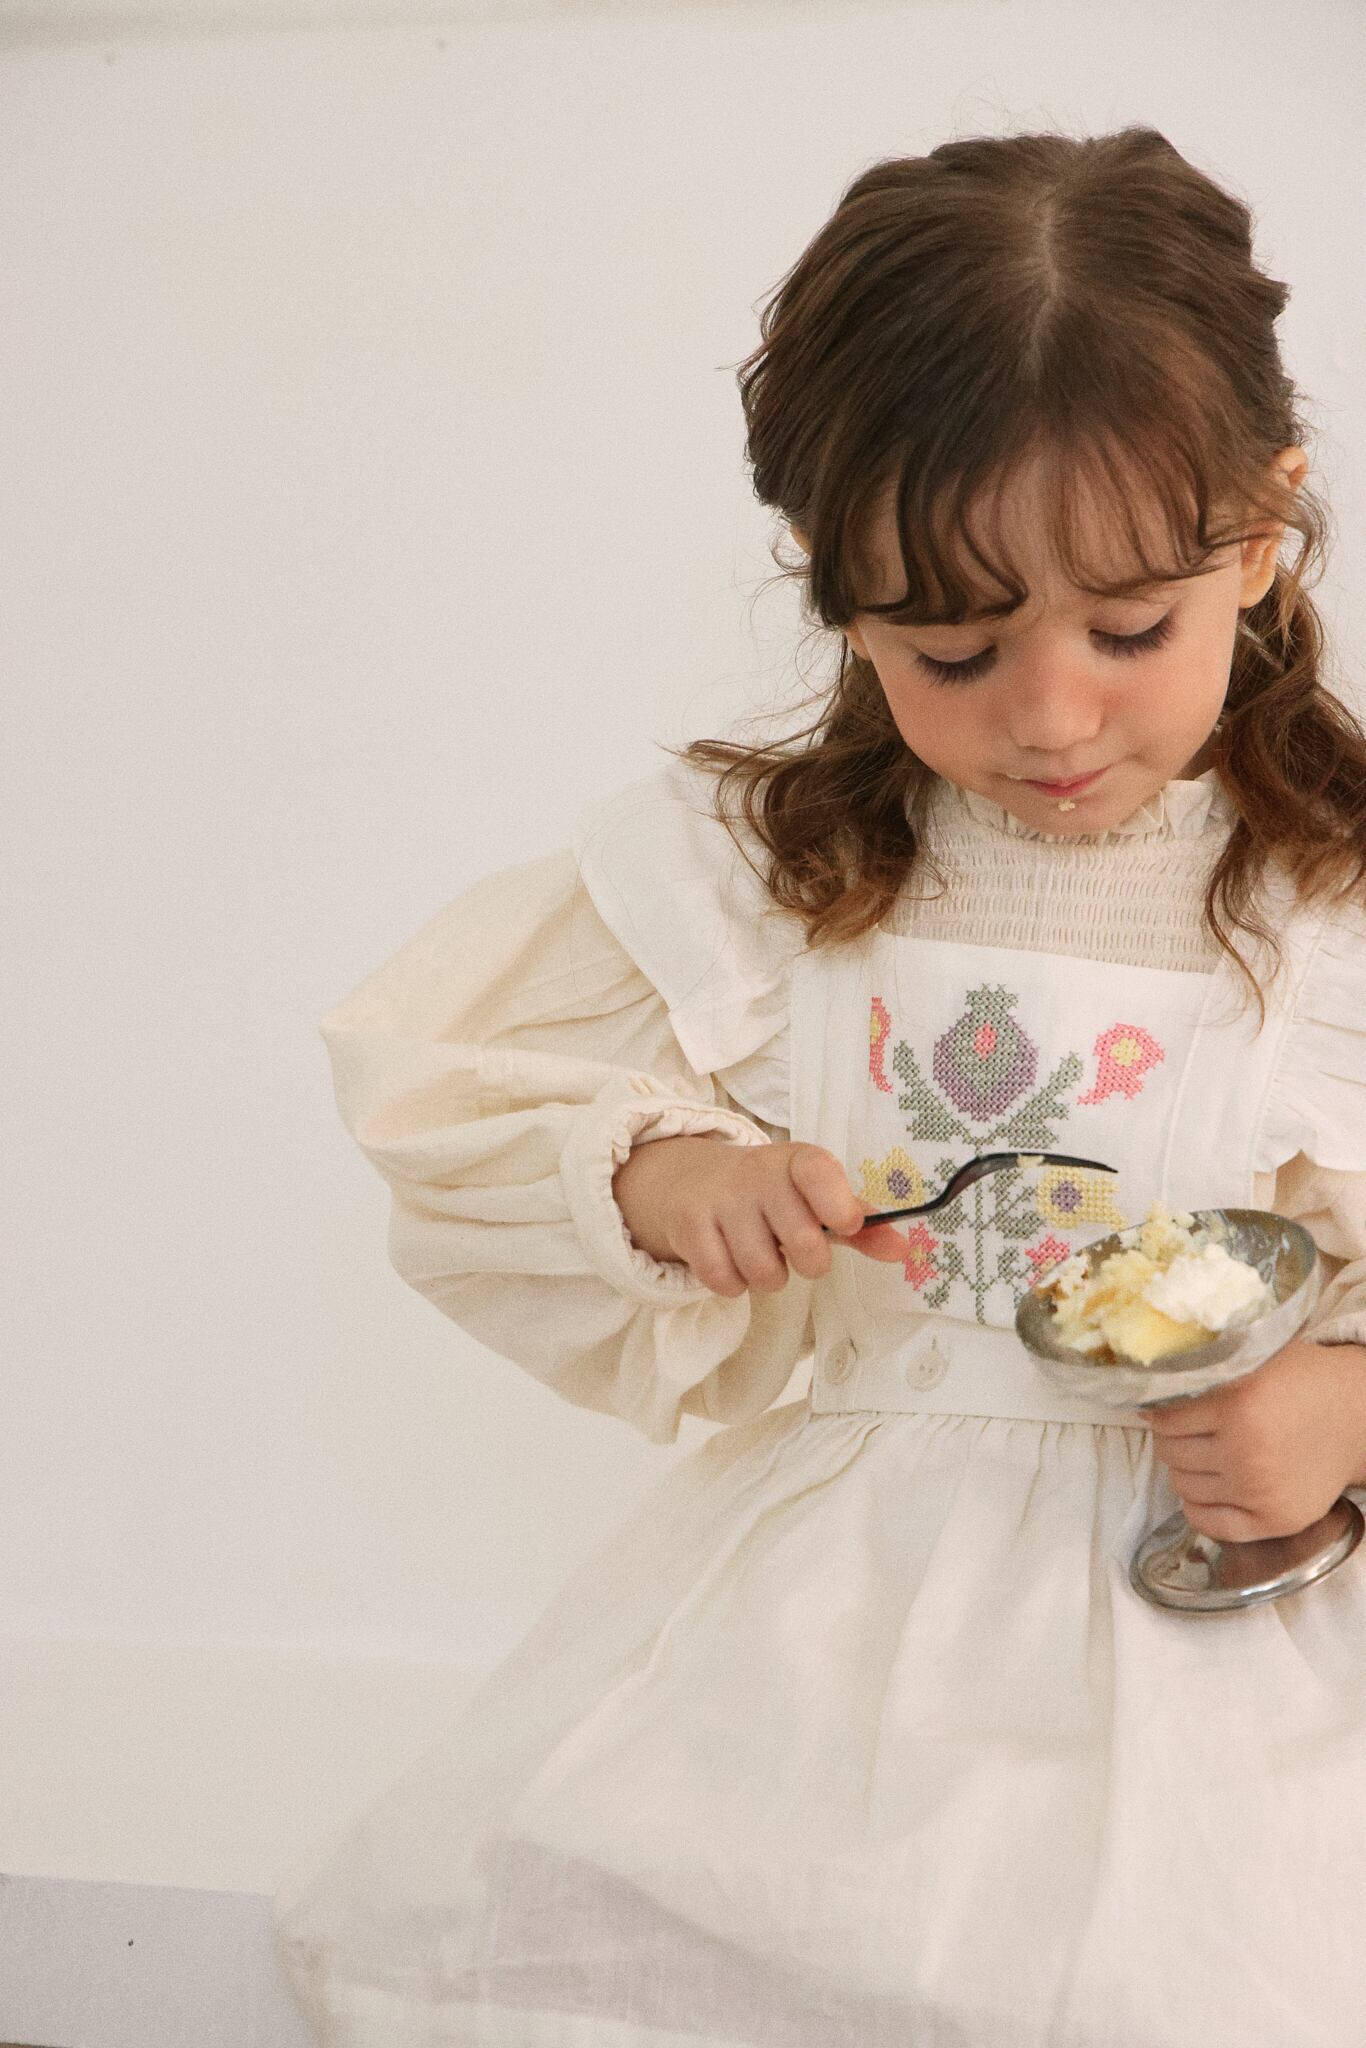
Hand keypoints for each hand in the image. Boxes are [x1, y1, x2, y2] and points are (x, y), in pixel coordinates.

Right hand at [611, 1135, 908, 1295]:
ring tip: (758, 1253)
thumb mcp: (813, 1199)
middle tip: (794, 1249)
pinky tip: (728, 1258)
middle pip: (803, 1243)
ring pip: (764, 1272)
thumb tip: (904, 1251)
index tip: (846, 1225)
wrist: (688, 1182)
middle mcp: (758, 1174)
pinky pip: (725, 1280)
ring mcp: (721, 1198)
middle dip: (809, 1262)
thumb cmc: (768, 1196)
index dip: (837, 1203)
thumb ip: (859, 1227)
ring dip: (767, 1277)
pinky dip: (732, 1283)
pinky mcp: (689, 1225)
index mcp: (796, 1162)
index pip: (818, 1170)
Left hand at [1139, 1337, 1365, 1542]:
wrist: (1357, 1418)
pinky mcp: (1276, 1521)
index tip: (1163, 1407)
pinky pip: (1208, 1523)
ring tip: (1203, 1454)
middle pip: (1171, 1453)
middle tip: (1187, 1430)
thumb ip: (1203, 1370)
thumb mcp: (1253, 1359)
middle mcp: (1247, 1452)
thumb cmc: (1301, 1381)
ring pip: (1183, 1486)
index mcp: (1239, 1405)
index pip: (1165, 1418)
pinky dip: (1196, 1508)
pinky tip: (1206, 1488)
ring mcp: (1260, 1492)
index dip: (1159, 1411)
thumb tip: (1144, 1393)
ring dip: (1184, 1469)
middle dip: (1171, 1440)